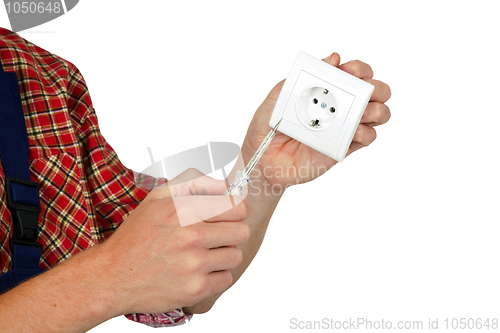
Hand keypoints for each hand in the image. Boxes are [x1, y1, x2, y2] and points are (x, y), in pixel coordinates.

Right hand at [99, 169, 249, 314]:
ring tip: (203, 255)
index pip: (237, 207)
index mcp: (183, 210)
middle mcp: (190, 236)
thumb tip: (223, 185)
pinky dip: (216, 276)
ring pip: (236, 256)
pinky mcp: (195, 289)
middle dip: (231, 233)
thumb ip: (192, 182)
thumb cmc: (136, 237)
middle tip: (216, 236)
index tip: (228, 216)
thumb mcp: (157, 198)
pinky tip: (198, 272)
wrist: (112, 276)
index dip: (235, 211)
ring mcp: (194, 264)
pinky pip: (227, 279)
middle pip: (242, 232)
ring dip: (223, 256)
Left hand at [240, 52, 390, 187]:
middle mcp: (339, 107)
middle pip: (374, 92)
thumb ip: (303, 77)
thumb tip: (332, 58)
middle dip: (376, 87)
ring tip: (362, 112)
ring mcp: (343, 127)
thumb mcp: (278, 96)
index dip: (359, 69)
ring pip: (378, 114)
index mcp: (325, 91)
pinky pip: (366, 138)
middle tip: (364, 90)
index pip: (354, 74)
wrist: (262, 160)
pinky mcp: (343, 148)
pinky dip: (365, 132)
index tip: (350, 71)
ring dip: (376, 109)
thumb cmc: (266, 128)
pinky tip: (353, 131)